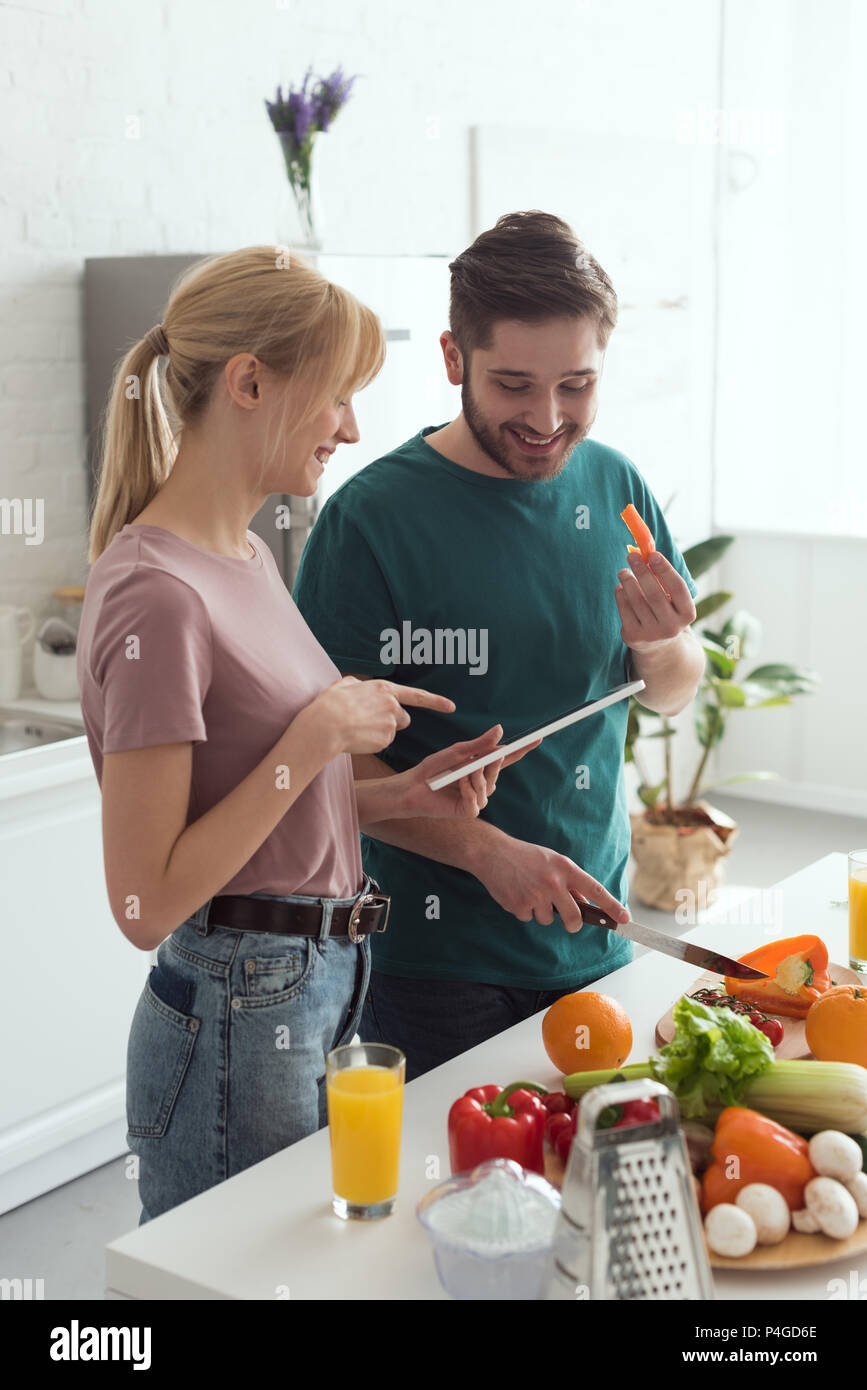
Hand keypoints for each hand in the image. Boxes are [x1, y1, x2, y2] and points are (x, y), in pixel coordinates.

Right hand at [301, 676, 454, 756]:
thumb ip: (360, 686)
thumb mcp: (345, 685)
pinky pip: (382, 743)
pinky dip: (372, 742)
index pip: (418, 695)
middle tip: (369, 722)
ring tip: (358, 729)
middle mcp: (392, 706)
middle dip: (393, 721)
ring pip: (392, 731)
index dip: (436, 702)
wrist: (325, 726)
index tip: (451, 707)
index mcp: (384, 689)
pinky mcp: (385, 741)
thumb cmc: (330, 704)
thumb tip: (362, 690)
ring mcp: (390, 724)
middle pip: (403, 718)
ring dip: (381, 732)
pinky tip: (357, 738)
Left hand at [394, 725, 542, 819]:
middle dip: (489, 764)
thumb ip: (479, 744)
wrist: (411, 787)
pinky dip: (468, 791)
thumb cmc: (432, 769)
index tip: (537, 738)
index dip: (521, 750)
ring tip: (457, 774)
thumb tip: (500, 730)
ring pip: (488, 787)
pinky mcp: (468, 812)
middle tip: (474, 760)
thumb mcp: (457, 752)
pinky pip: (477, 801)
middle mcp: (482, 784)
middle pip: (497, 771)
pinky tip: (456, 786)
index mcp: (480, 768)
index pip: (506, 759)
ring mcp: (476, 799)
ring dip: (473, 777)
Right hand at [472, 834, 629, 932]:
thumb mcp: (552, 861)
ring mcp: (536, 895)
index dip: (612, 906)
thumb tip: (582, 903)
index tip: (624, 919)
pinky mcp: (519, 906)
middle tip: (570, 921)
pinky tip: (517, 893)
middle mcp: (553, 882)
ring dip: (541, 911)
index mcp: (565, 868)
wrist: (492, 852)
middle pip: (574, 918)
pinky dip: (524, 910)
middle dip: (573, 924)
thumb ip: (568, 881)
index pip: (596, 890)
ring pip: (548, 920)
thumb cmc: (525, 856)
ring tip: (529, 891)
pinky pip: (529, 918)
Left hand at [615, 550, 696, 653]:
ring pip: (637, 601)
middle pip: (655, 594)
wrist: (658, 645)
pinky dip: (621, 594)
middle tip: (631, 556)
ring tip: (624, 571)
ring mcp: (652, 634)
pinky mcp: (634, 637)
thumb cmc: (665, 611)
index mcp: (687, 614)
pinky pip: (625, 610)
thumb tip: (645, 554)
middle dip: (642, 572)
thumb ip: (663, 579)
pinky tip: (621, 586)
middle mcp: (672, 627)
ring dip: (628, 581)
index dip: (665, 570)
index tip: (653, 554)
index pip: (678, 588)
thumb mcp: (671, 599)